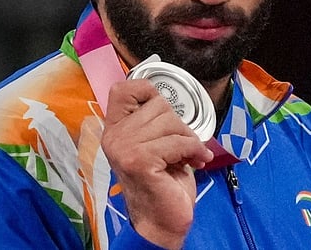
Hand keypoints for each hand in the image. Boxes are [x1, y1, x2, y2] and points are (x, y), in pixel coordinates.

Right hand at [101, 78, 214, 248]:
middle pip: (159, 105)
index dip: (149, 92)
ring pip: (171, 122)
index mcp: (114, 129)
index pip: (123, 89)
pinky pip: (178, 142)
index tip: (166, 113)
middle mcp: (114, 137)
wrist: (161, 221)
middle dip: (179, 125)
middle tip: (182, 147)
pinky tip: (196, 162)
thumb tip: (167, 98)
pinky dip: (194, 151)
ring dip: (189, 140)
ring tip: (187, 157)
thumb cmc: (162, 182)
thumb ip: (153, 122)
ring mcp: (124, 148)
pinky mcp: (140, 161)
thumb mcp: (155, 144)